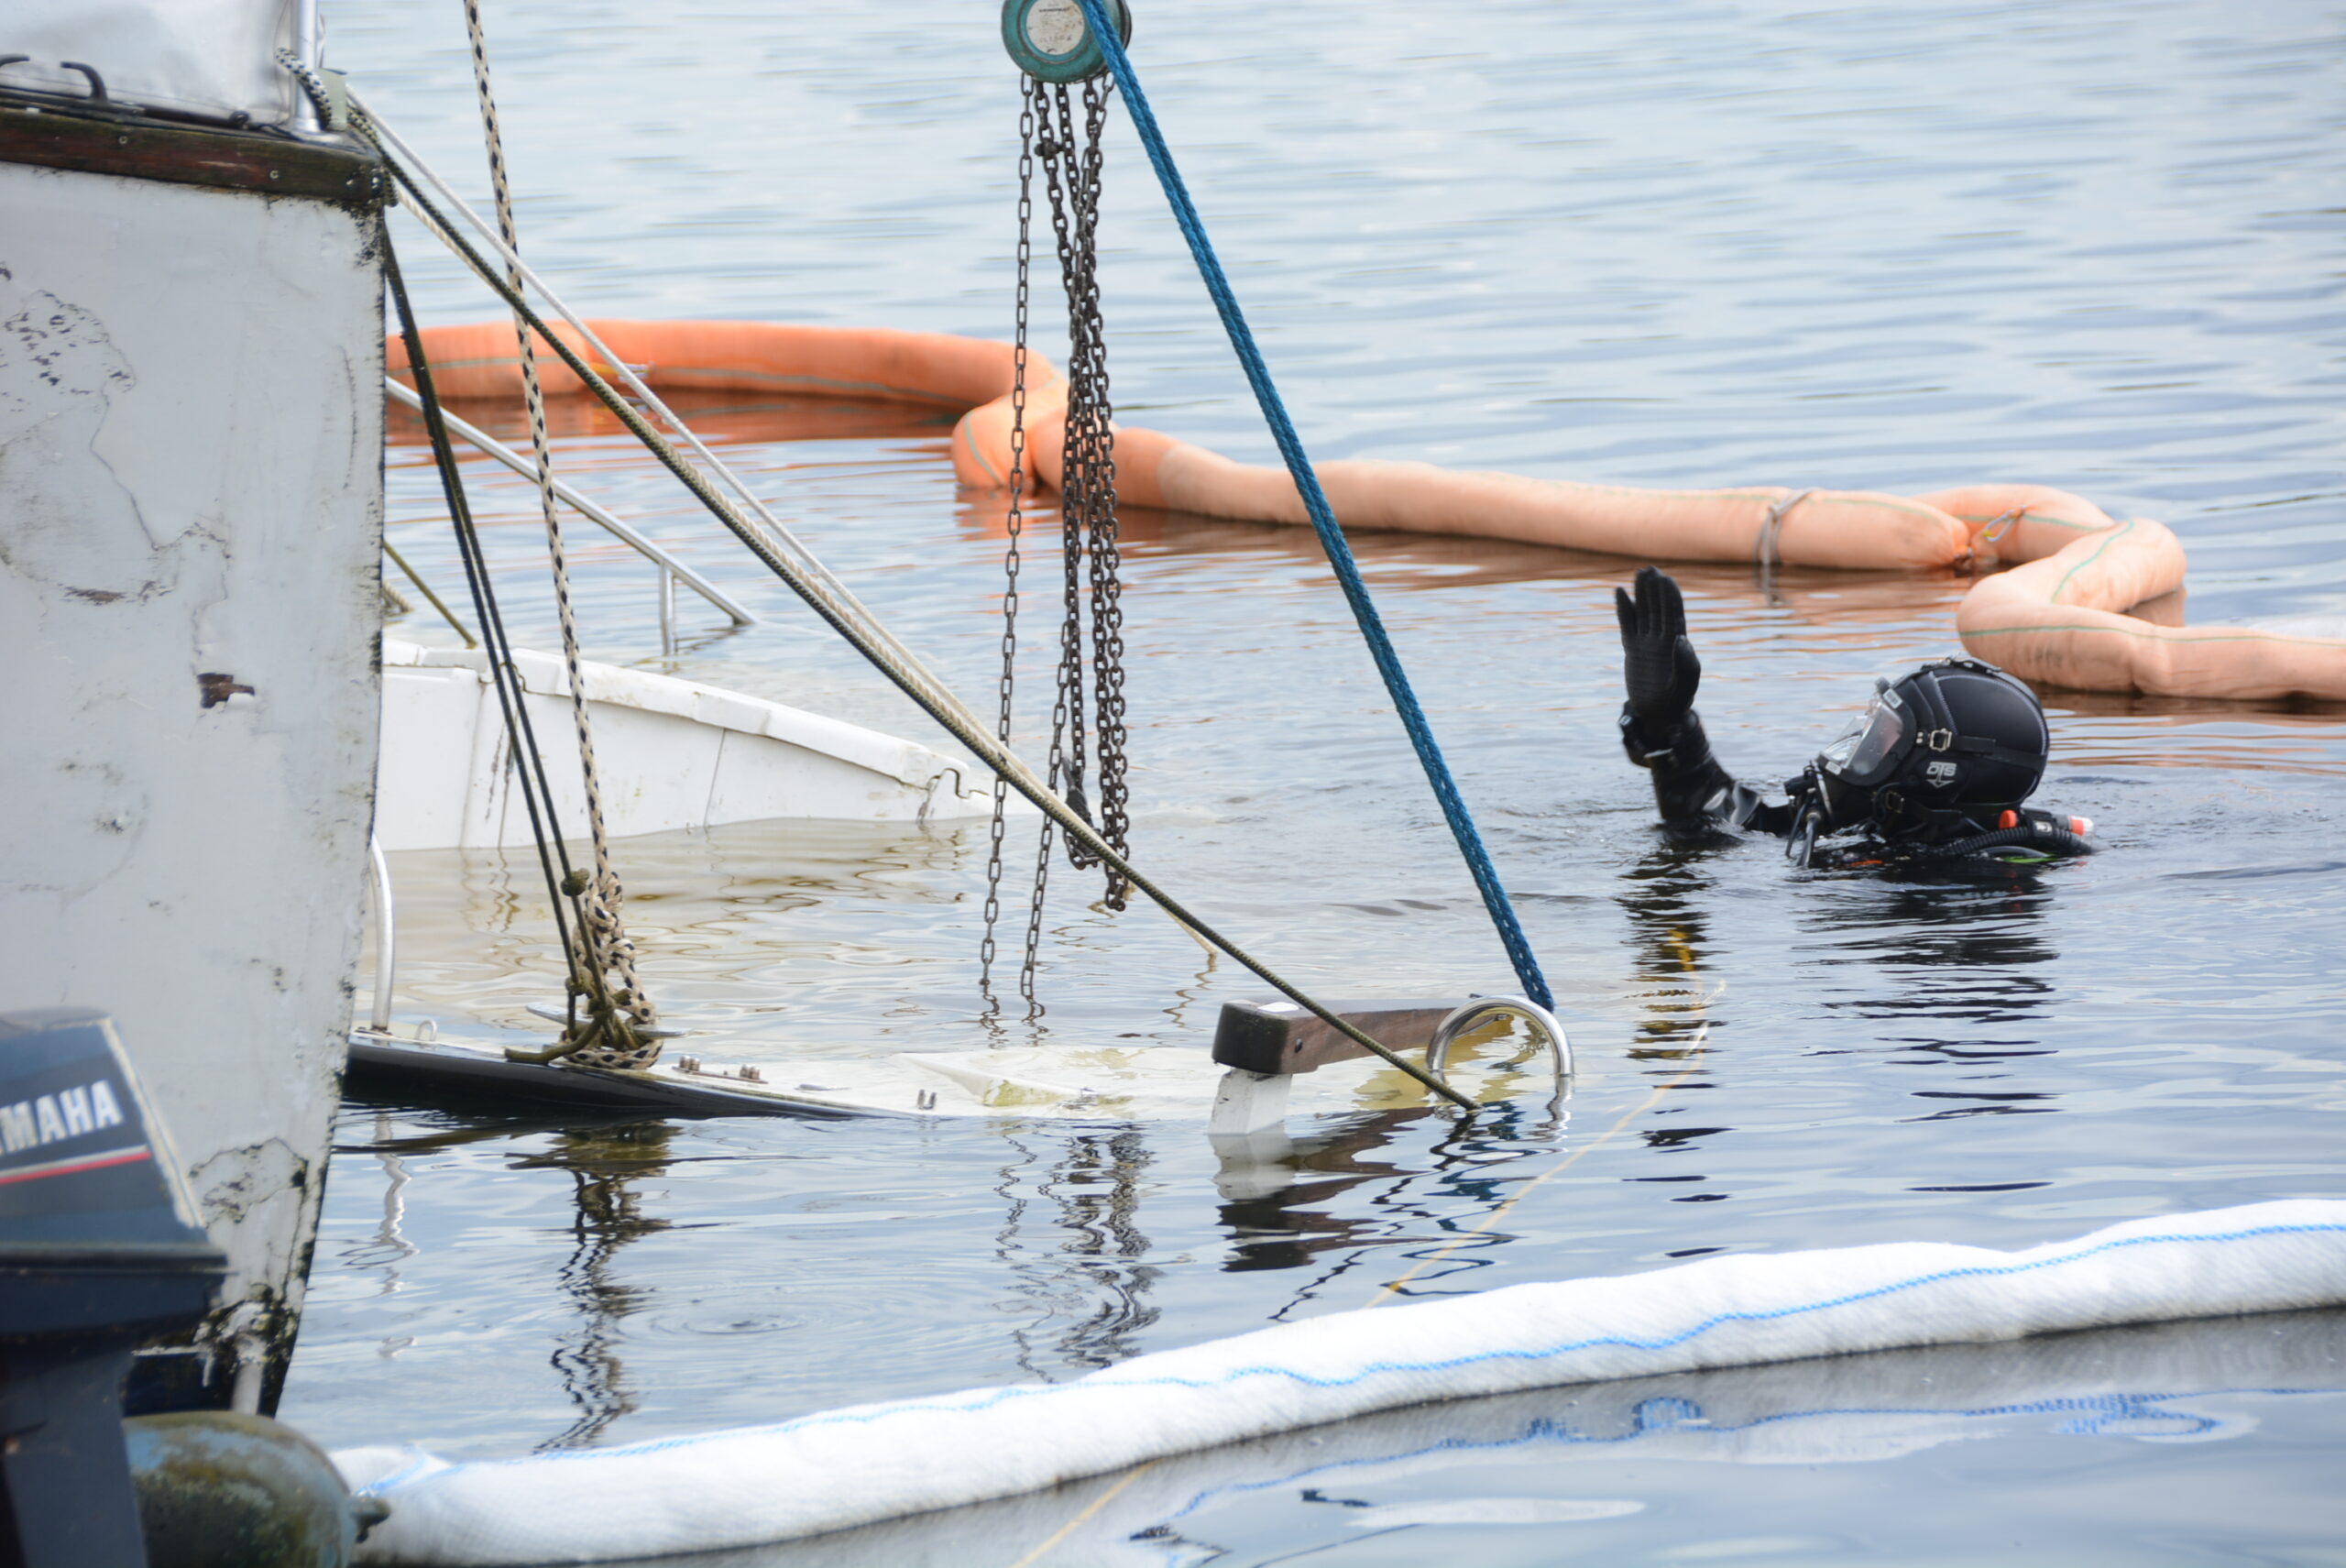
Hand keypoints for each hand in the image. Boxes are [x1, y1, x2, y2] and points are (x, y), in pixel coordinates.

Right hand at [1614, 565, 1700, 726]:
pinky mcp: (1632, 649)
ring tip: (1638, 573)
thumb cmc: (1677, 701)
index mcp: (1678, 644)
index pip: (1674, 614)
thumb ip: (1686, 663)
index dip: (1670, 596)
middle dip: (1655, 589)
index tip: (1666, 579)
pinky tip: (1619, 592)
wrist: (1660, 714)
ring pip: (1643, 612)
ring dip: (1641, 593)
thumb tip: (1681, 639)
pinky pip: (1627, 624)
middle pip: (1658, 607)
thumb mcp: (1686, 684)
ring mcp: (1647, 643)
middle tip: (1650, 569)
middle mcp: (1663, 639)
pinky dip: (1624, 609)